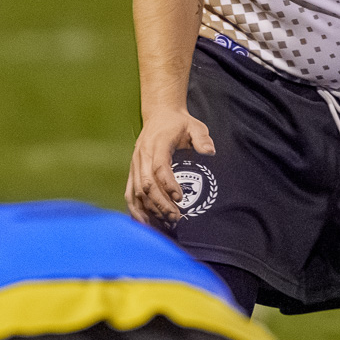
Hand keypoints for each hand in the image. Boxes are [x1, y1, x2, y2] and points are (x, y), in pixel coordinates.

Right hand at [126, 110, 211, 228]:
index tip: (180, 198)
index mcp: (157, 144)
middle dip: (160, 203)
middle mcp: (142, 155)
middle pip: (146, 183)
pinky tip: (146, 223)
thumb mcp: (195, 126)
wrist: (159, 115)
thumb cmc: (179, 123)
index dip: (168, 184)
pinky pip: (129, 193)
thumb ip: (202, 138)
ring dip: (149, 209)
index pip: (159, 167)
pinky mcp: (132, 171)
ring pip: (136, 191)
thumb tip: (210, 152)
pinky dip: (135, 209)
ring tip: (165, 224)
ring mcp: (135, 164)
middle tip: (176, 218)